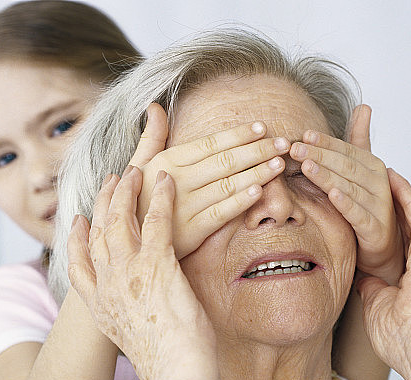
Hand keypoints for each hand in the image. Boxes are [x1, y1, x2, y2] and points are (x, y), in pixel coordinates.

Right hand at [67, 166, 218, 379]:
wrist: (177, 374)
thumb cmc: (168, 366)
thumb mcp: (137, 343)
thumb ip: (133, 323)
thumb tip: (145, 321)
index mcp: (100, 308)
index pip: (80, 267)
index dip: (77, 240)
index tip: (77, 221)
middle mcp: (107, 287)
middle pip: (97, 234)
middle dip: (102, 205)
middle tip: (109, 181)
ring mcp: (129, 274)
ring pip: (120, 221)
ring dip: (127, 192)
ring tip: (134, 170)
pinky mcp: (156, 266)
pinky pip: (156, 221)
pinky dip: (161, 198)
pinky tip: (166, 180)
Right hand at [131, 103, 291, 257]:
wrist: (127, 241)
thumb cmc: (135, 199)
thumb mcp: (137, 165)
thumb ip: (152, 136)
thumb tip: (155, 106)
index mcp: (168, 161)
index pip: (211, 143)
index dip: (239, 134)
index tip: (262, 127)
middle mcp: (177, 180)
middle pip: (225, 161)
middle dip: (258, 150)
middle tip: (283, 142)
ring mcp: (185, 205)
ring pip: (228, 184)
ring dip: (257, 173)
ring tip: (280, 164)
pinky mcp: (192, 230)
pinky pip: (221, 213)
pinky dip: (240, 201)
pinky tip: (260, 191)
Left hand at [289, 105, 403, 284]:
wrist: (384, 244)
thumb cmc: (369, 204)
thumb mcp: (363, 170)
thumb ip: (360, 139)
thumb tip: (364, 106)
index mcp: (373, 166)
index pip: (347, 149)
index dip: (326, 142)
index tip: (303, 135)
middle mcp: (379, 182)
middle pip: (346, 166)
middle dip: (319, 156)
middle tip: (294, 148)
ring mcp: (378, 205)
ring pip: (349, 187)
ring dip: (327, 176)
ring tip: (306, 166)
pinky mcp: (375, 228)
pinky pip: (358, 213)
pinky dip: (346, 203)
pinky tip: (332, 194)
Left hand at [356, 169, 410, 379]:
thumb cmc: (404, 338)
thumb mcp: (381, 308)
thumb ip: (374, 291)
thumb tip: (363, 281)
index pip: (399, 249)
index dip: (386, 231)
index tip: (371, 216)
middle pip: (407, 226)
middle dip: (390, 206)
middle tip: (373, 185)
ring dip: (394, 194)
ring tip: (378, 172)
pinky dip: (402, 192)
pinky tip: (390, 175)